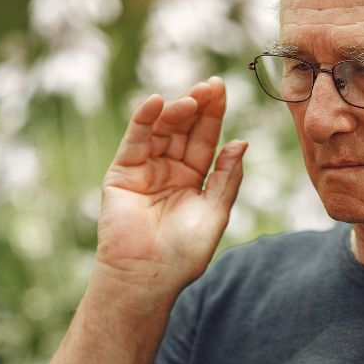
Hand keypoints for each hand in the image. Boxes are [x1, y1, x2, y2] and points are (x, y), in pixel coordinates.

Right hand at [96, 77, 246, 290]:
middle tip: (209, 86)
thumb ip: (226, 177)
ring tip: (190, 99)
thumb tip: (241, 142)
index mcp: (194, 178)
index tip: (221, 88)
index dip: (213, 113)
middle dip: (196, 105)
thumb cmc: (184, 253)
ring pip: (160, 130)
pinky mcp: (122, 173)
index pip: (205, 138)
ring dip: (174, 111)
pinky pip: (134, 141)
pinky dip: (142, 120)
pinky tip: (156, 103)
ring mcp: (145, 169)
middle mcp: (169, 169)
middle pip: (184, 128)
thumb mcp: (216, 212)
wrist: (148, 277)